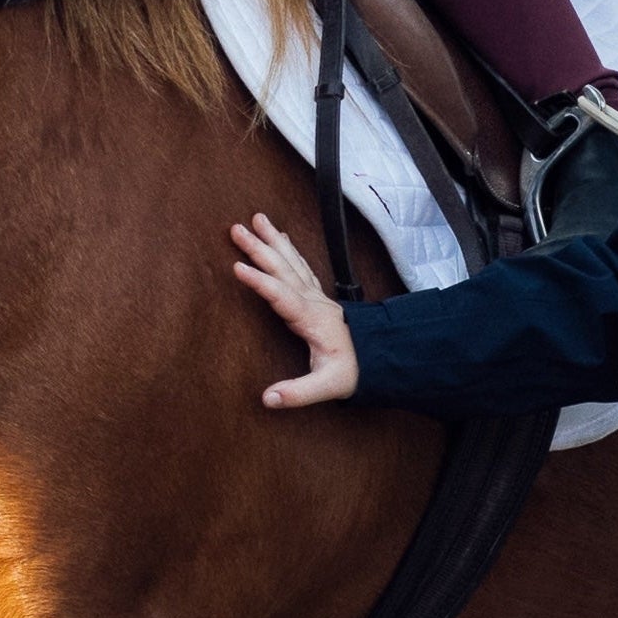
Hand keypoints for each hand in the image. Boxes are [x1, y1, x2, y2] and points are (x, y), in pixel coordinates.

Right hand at [230, 214, 359, 406]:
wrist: (381, 358)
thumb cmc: (353, 371)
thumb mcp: (328, 386)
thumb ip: (298, 393)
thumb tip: (267, 398)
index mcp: (311, 319)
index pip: (282, 295)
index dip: (260, 282)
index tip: (237, 267)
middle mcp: (313, 302)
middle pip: (283, 269)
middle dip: (258, 248)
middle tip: (236, 228)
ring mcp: (316, 296)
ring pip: (291, 262)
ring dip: (272, 240)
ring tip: (257, 218)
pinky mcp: (317, 297)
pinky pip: (299, 266)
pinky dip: (288, 249)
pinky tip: (281, 236)